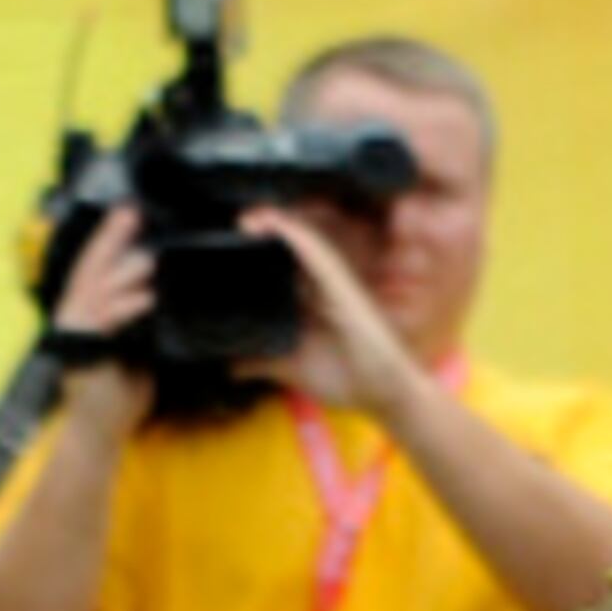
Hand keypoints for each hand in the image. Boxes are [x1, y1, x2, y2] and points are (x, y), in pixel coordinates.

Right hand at [46, 202, 156, 432]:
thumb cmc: (120, 394)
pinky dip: (128, 307)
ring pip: (99, 288)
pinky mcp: (84, 350)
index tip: (129, 215)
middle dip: (111, 238)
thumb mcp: (138, 350)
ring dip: (125, 270)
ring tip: (150, 255)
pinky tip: (147, 297)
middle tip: (130, 213)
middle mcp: (75, 314)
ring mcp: (77, 331)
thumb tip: (167, 298)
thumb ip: (144, 323)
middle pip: (92, 267)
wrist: (100, 431)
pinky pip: (108, 321)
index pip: (97, 267)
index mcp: (86, 311)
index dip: (110, 241)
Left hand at [239, 205, 418, 413]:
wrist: (383, 393)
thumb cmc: (349, 379)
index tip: (229, 241)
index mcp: (309, 301)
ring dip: (272, 221)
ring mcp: (330, 280)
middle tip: (231, 225)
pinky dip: (288, 229)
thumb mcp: (292, 369)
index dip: (259, 247)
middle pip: (289, 245)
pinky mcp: (338, 281)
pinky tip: (266, 219)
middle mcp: (320, 285)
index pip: (282, 264)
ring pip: (299, 238)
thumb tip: (233, 367)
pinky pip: (312, 246)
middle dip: (262, 230)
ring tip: (245, 217)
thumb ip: (263, 363)